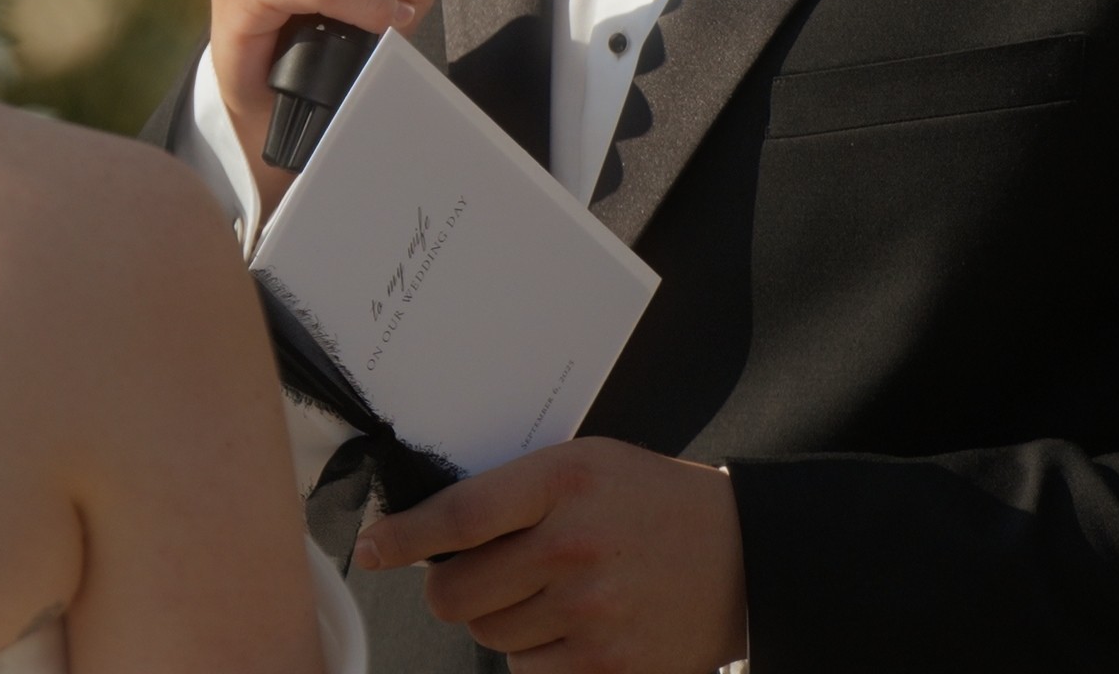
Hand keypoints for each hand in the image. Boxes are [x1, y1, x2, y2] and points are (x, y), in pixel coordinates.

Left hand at [355, 439, 743, 673]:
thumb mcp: (586, 465)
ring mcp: (592, 611)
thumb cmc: (653, 502)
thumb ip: (514, 492)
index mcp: (562, 481)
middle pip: (456, 592)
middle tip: (482, 577)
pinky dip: (537, 656)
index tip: (371, 548)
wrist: (746, 554)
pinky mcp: (610, 665)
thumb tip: (430, 530)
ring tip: (553, 594)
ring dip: (502, 621)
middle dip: (452, 590)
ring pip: (488, 635)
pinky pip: (527, 671)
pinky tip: (575, 628)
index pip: (456, 516)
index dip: (402, 538)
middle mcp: (572, 545)